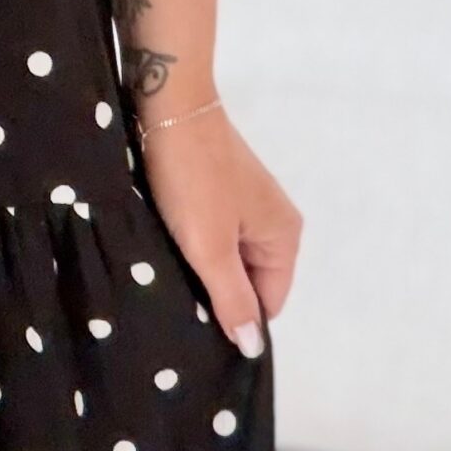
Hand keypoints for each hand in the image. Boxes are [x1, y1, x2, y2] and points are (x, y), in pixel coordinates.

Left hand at [136, 101, 303, 355]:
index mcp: (285, 236)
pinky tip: (165, 240)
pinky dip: (190, 240)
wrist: (167, 104)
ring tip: (167, 266)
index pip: (269, 303)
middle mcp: (274, 220)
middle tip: (177, 294)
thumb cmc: (191, 176)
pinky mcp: (219, 187)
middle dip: (216, 290)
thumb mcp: (210, 246)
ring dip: (199, 264)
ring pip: (225, 256)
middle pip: (248, 280)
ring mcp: (246, 202)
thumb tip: (253, 346)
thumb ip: (232, 297)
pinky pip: (211, 232)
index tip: (197, 321)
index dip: (236, 316)